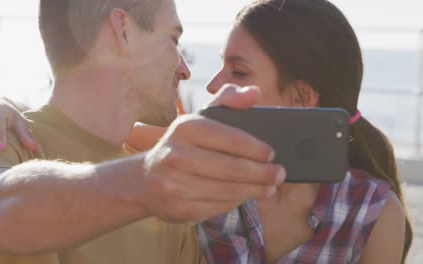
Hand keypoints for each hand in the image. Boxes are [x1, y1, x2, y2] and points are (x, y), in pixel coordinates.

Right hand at [139, 84, 285, 221]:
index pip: (230, 138)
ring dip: (256, 190)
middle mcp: (177, 155)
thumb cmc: (181, 146)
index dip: (256, 147)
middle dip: (263, 172)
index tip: (272, 153)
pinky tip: (247, 195)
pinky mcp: (180, 208)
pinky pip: (219, 207)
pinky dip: (238, 201)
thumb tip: (254, 92)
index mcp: (185, 128)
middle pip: (233, 168)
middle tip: (279, 174)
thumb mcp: (198, 119)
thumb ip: (227, 100)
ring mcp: (176, 184)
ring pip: (229, 190)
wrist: (145, 180)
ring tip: (270, 187)